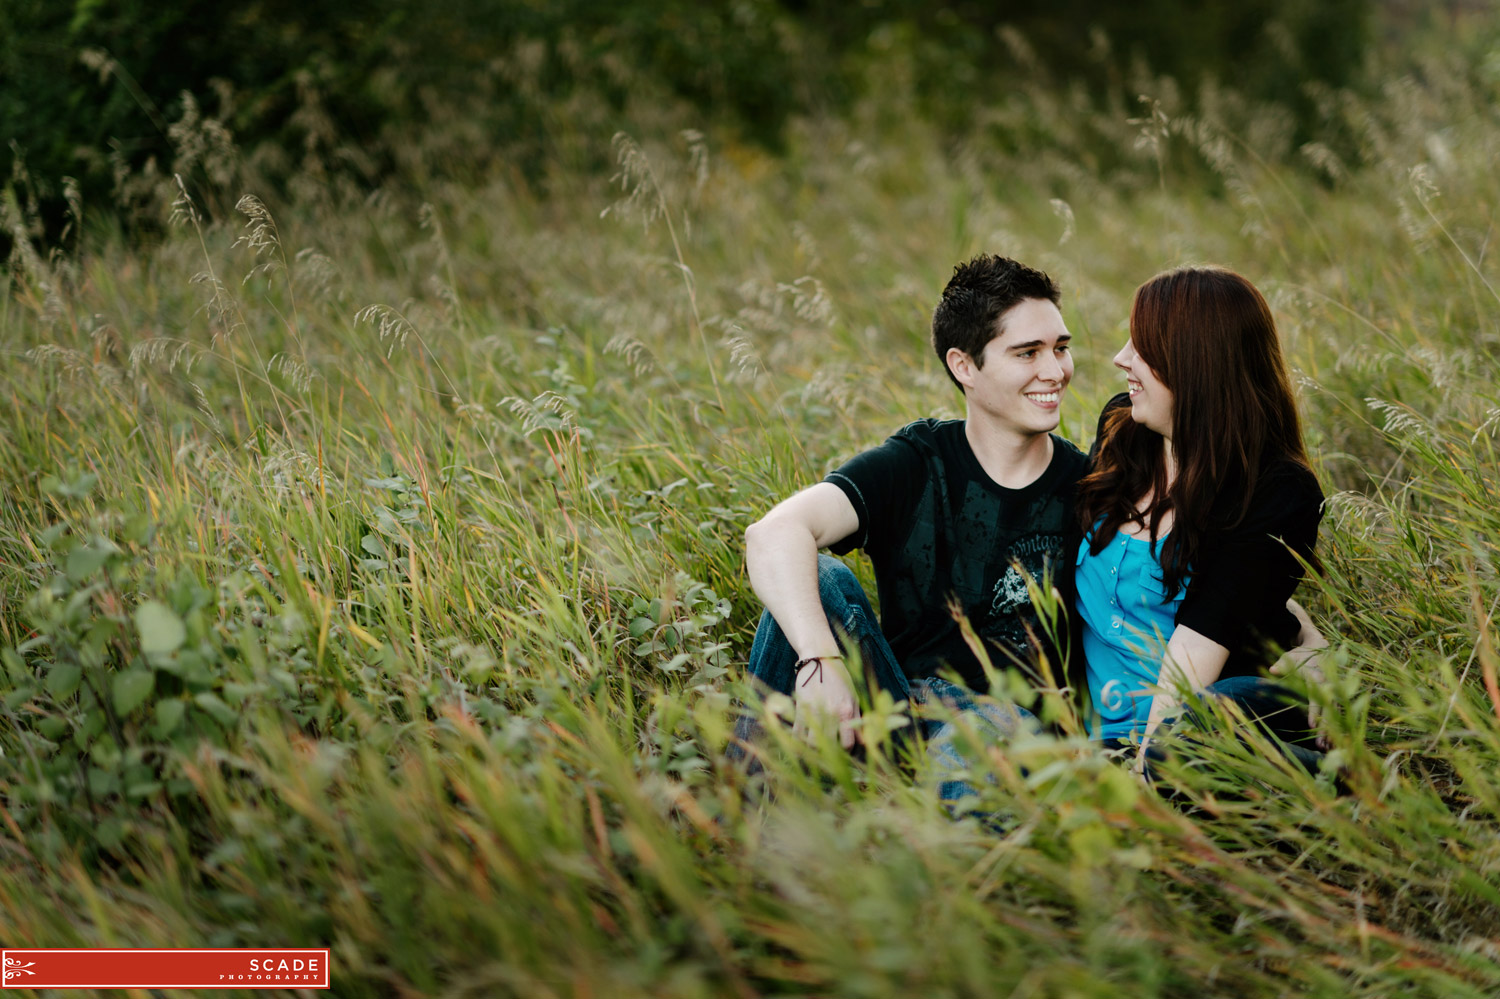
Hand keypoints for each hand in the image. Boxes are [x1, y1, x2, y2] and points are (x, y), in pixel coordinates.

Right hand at [792, 656, 859, 748]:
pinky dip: (798, 741)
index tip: (845, 753)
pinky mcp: (799, 707)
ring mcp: (813, 711)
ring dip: (813, 750)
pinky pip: (796, 733)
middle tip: (830, 754)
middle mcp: (830, 713)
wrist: (819, 658)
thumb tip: (865, 741)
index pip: (848, 744)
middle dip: (829, 755)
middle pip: (828, 748)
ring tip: (816, 748)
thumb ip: (858, 719)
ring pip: (810, 744)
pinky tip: (802, 741)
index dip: (847, 753)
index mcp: (846, 711)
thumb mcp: (854, 697)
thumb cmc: (840, 678)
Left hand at [1272, 599, 1330, 748]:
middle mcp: (1329, 687)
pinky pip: (1336, 714)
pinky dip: (1334, 726)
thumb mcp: (1290, 657)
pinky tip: (1329, 740)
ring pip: (1335, 715)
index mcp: (1318, 678)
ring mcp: (1334, 692)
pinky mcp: (1336, 696)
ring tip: (1325, 747)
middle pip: (1329, 711)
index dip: (1314, 712)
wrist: (1320, 646)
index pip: (1316, 698)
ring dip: (1331, 730)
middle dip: (1325, 728)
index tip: (1311, 725)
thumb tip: (1272, 670)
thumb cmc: (1301, 655)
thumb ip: (1281, 665)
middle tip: (1320, 744)